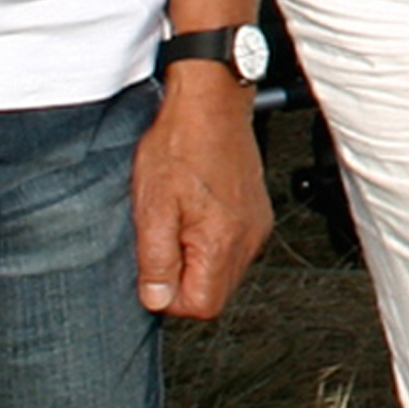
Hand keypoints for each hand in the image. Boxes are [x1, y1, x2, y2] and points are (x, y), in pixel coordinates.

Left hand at [132, 72, 271, 319]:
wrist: (211, 102)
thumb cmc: (181, 143)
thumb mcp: (152, 206)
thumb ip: (156, 260)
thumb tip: (157, 299)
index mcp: (221, 241)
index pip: (202, 306)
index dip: (171, 296)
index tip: (154, 270)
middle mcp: (246, 238)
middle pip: (216, 292)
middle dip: (185, 279)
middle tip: (163, 240)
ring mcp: (255, 225)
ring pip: (224, 270)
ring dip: (197, 259)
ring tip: (178, 220)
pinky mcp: (257, 212)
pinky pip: (233, 246)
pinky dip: (211, 240)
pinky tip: (195, 211)